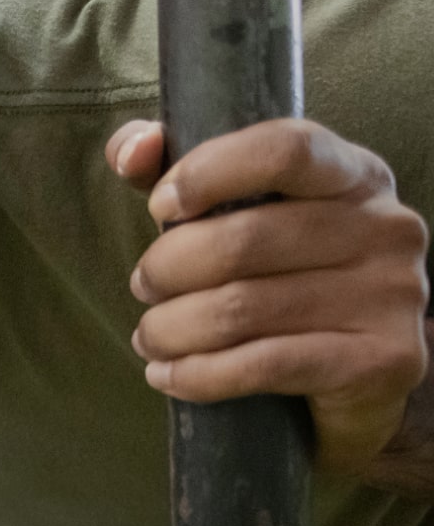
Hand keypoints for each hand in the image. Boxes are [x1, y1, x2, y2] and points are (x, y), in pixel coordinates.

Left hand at [105, 117, 429, 474]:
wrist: (359, 372)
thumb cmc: (282, 275)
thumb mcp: (234, 210)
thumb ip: (173, 170)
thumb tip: (132, 151)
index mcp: (353, 174)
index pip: (284, 150)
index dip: (208, 172)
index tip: (160, 205)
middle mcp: (386, 227)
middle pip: (245, 239)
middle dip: (167, 268)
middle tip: (143, 286)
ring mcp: (394, 294)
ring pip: (244, 308)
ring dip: (171, 328)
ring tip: (149, 336)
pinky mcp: (385, 359)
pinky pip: (264, 365)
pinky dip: (198, 373)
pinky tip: (168, 375)